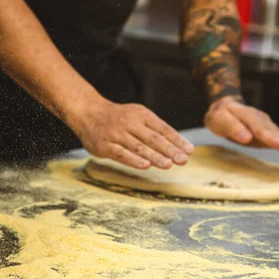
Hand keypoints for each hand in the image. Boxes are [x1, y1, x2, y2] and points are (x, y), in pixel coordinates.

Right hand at [72, 99, 194, 169]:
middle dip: (170, 150)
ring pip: (139, 147)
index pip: (162, 128)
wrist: (89, 112)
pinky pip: (121, 154)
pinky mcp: (105, 145)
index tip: (189, 150)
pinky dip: (134, 160)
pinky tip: (145, 166)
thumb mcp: (137, 115)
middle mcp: (130, 123)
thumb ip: (154, 128)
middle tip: (183, 160)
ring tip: (169, 164)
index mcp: (141, 115)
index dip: (176, 140)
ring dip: (155, 156)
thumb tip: (177, 144)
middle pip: (153, 138)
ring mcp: (117, 134)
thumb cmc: (119, 117)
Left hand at [205, 97, 278, 156]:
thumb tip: (246, 138)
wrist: (225, 107)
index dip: (271, 139)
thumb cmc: (221, 115)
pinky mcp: (267, 131)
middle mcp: (260, 119)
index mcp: (248, 115)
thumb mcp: (219, 119)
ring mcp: (265, 125)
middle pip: (274, 132)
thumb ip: (232, 127)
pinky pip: (278, 138)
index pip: (260, 129)